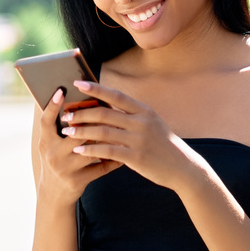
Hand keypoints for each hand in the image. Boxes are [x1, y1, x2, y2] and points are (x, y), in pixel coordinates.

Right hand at [36, 88, 121, 204]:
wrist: (54, 194)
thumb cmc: (58, 160)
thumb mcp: (52, 144)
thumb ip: (60, 126)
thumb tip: (75, 99)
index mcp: (45, 142)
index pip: (46, 121)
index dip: (52, 106)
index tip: (61, 91)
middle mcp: (52, 155)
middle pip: (75, 133)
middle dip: (92, 121)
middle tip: (107, 109)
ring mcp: (65, 169)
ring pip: (91, 149)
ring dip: (108, 139)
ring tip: (121, 128)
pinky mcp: (77, 181)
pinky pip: (101, 167)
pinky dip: (114, 159)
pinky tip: (124, 151)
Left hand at [59, 80, 203, 190]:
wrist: (183, 168)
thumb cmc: (162, 145)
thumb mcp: (151, 124)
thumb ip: (131, 116)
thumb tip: (105, 108)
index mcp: (144, 111)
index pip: (116, 95)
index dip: (96, 88)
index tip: (77, 83)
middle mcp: (142, 122)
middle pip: (105, 113)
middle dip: (82, 112)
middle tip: (66, 114)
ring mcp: (139, 140)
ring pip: (103, 132)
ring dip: (82, 131)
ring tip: (67, 131)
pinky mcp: (136, 157)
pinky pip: (108, 151)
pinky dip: (91, 150)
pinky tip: (79, 151)